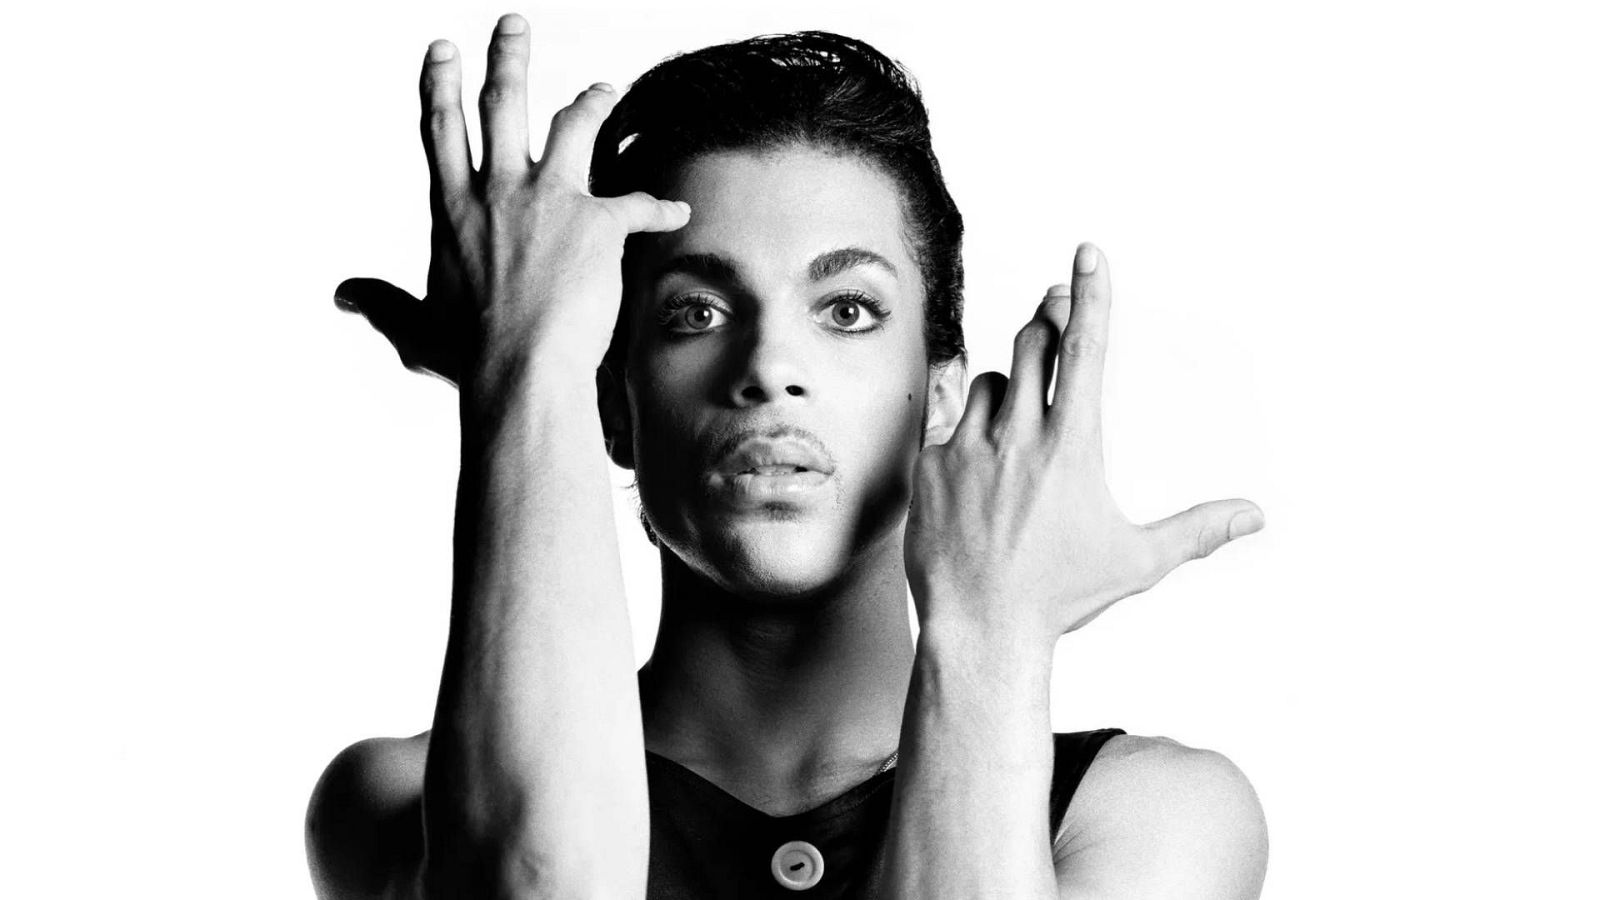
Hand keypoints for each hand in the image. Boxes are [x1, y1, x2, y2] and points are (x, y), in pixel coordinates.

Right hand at [334, 13, 690, 389]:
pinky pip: (637, 203)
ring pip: (572, 128)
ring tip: (603, 89)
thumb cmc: (469, 356)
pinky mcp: (598, 223)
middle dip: (508, 57)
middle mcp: (498, 191)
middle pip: (502, 105)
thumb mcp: (415, 325)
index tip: (442, 49)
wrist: (520, 371)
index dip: (440, 84)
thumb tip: (343, 295)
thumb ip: (383, 302)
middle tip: (514, 23)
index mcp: (454, 209)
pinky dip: (659, 207)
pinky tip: (677, 211)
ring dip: (591, 103)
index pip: (442, 131)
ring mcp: (550, 201)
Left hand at [904, 243, 1262, 642]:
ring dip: (1008, 388)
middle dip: (1046, 324)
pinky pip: (945, 422)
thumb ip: (1198, 530)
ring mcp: (966, 448)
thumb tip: (1256, 516)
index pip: (1084, 351)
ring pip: (987, 382)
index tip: (1087, 251)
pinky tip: (978, 472)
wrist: (980, 630)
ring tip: (1019, 432)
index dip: (1091, 296)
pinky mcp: (928, 466)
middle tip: (1053, 318)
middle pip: (1030, 343)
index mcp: (1071, 447)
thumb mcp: (1138, 562)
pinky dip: (966, 433)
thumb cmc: (1061, 598)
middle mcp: (1017, 436)